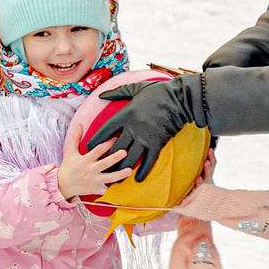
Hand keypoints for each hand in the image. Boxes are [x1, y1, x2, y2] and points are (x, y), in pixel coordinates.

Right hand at [56, 136, 127, 200]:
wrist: (63, 185)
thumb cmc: (68, 167)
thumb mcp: (70, 151)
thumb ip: (75, 138)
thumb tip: (80, 124)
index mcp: (86, 159)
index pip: (98, 149)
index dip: (108, 143)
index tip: (116, 137)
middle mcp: (91, 170)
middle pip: (105, 163)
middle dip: (116, 157)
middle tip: (125, 152)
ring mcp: (94, 181)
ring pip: (110, 178)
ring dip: (120, 174)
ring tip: (130, 170)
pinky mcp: (96, 190)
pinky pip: (107, 190)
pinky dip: (115, 189)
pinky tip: (125, 186)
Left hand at [82, 74, 204, 178]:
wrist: (179, 98)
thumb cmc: (157, 91)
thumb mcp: (135, 88)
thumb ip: (117, 92)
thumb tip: (100, 95)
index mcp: (126, 114)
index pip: (106, 130)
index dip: (96, 140)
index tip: (89, 148)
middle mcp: (133, 128)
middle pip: (116, 148)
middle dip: (107, 160)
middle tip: (99, 169)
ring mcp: (146, 137)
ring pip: (130, 157)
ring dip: (122, 170)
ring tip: (115, 179)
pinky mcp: (158, 143)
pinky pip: (149, 161)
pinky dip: (143, 171)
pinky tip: (137, 179)